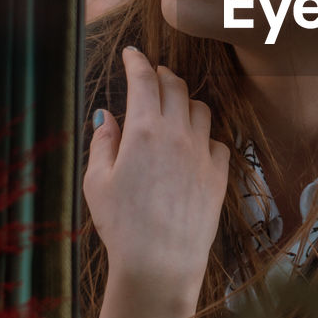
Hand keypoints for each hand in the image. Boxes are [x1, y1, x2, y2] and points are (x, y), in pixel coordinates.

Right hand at [83, 47, 229, 317]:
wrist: (161, 263)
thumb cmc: (122, 225)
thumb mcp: (97, 182)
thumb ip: (103, 142)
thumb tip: (107, 115)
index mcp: (144, 129)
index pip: (143, 79)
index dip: (136, 61)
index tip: (132, 54)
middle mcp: (177, 134)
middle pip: (176, 86)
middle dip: (162, 74)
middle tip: (153, 75)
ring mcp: (202, 153)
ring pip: (200, 109)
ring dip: (186, 101)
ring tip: (174, 107)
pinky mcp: (219, 174)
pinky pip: (216, 142)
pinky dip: (204, 136)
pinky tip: (193, 145)